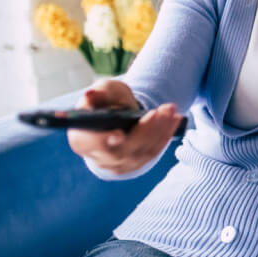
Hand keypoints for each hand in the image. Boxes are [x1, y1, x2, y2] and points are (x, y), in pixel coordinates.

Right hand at [68, 79, 182, 173]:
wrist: (118, 116)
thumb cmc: (107, 101)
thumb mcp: (103, 92)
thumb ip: (98, 93)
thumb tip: (91, 94)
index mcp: (82, 140)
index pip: (92, 144)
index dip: (104, 141)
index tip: (119, 133)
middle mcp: (99, 157)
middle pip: (124, 150)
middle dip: (145, 130)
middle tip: (161, 110)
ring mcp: (119, 164)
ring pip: (143, 152)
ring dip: (160, 130)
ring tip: (170, 110)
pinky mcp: (136, 164)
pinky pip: (153, 152)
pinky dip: (165, 135)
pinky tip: (174, 120)